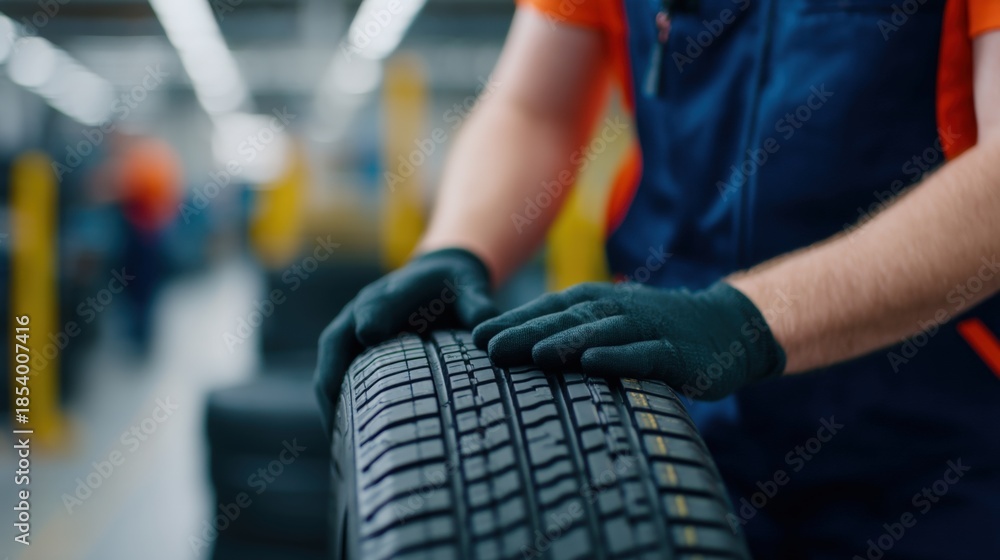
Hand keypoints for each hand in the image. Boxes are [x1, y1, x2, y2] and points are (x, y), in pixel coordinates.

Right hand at [314, 248, 496, 432]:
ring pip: (330, 360)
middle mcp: (363, 308)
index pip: (380, 303)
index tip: (369, 333)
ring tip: (334, 434)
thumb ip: (476, 305)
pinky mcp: (350, 348)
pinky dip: (332, 401)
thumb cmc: (454, 289)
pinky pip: (333, 374)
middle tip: (335, 402)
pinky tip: (340, 435)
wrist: (436, 278)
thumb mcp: (469, 288)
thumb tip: (485, 335)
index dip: (374, 316)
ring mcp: (352, 328)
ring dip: (327, 393)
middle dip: (335, 366)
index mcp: (394, 291)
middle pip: (339, 337)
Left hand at [472, 281, 784, 399]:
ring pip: (600, 332)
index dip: (513, 321)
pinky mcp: (676, 353)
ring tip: (532, 353)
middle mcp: (618, 310)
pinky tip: (593, 364)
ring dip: (565, 341)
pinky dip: (618, 357)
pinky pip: (644, 355)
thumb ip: (574, 331)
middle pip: (566, 320)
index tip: (475, 337)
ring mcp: (648, 329)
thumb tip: (521, 346)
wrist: (727, 325)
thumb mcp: (613, 323)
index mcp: (599, 304)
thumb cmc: (657, 330)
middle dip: (525, 332)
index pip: (548, 310)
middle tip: (487, 346)